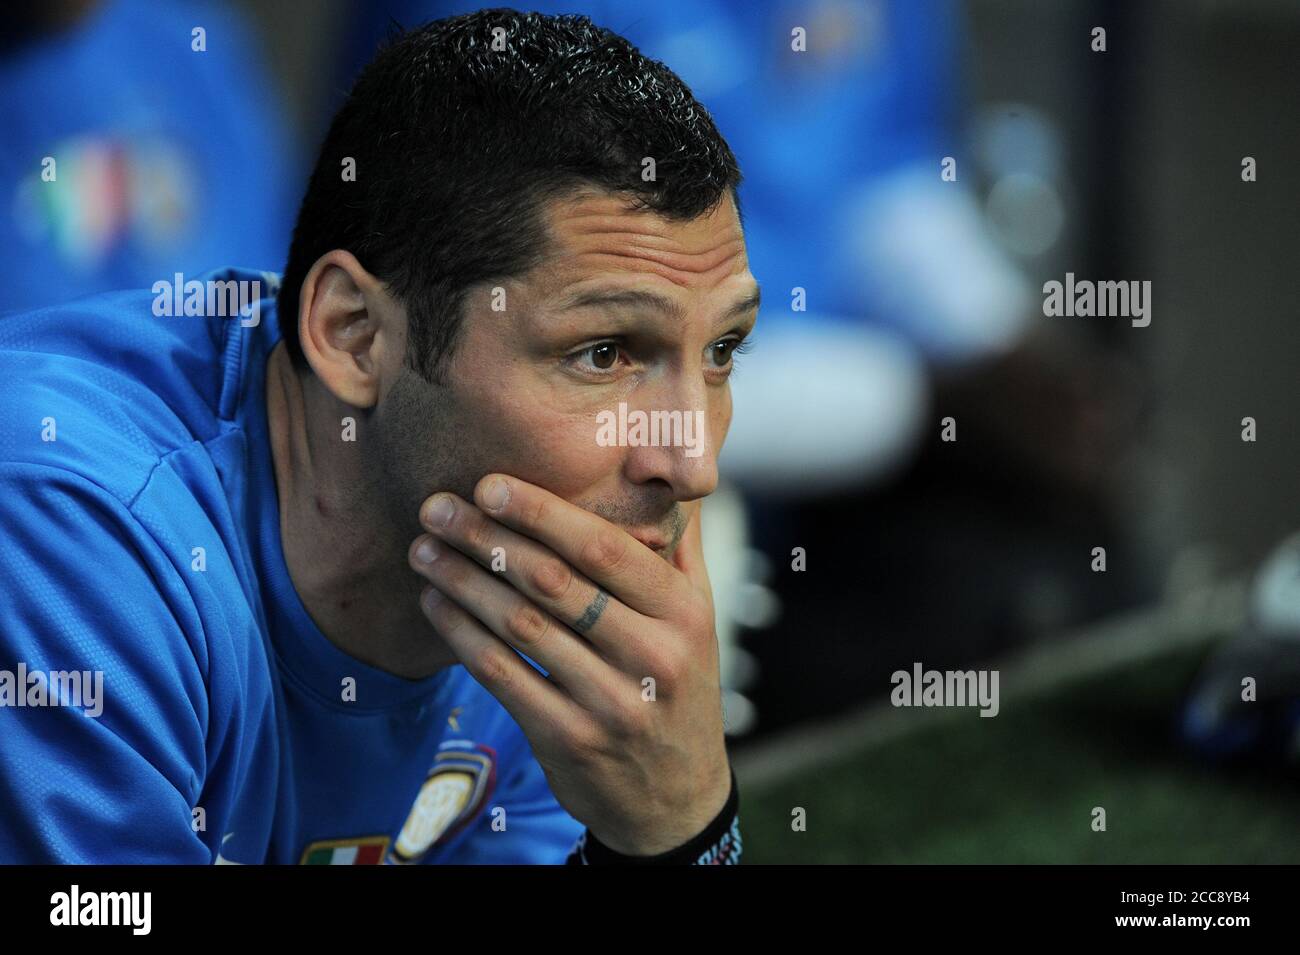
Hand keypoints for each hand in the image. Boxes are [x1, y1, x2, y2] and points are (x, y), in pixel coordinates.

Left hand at [407, 474, 730, 854]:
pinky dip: (461, 634)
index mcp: (683, 613)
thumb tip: (662, 467)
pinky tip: (435, 603)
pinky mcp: (568, 740)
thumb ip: (677, 546)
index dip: (541, 512)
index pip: (604, 549)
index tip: (489, 484)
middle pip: (553, 581)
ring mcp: (610, 703)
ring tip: (424, 549)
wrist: (676, 797)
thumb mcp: (699, 617)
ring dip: (462, 581)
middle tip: (437, 507)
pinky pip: (501, 674)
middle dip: (487, 537)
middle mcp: (652, 657)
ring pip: (519, 625)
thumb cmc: (678, 686)